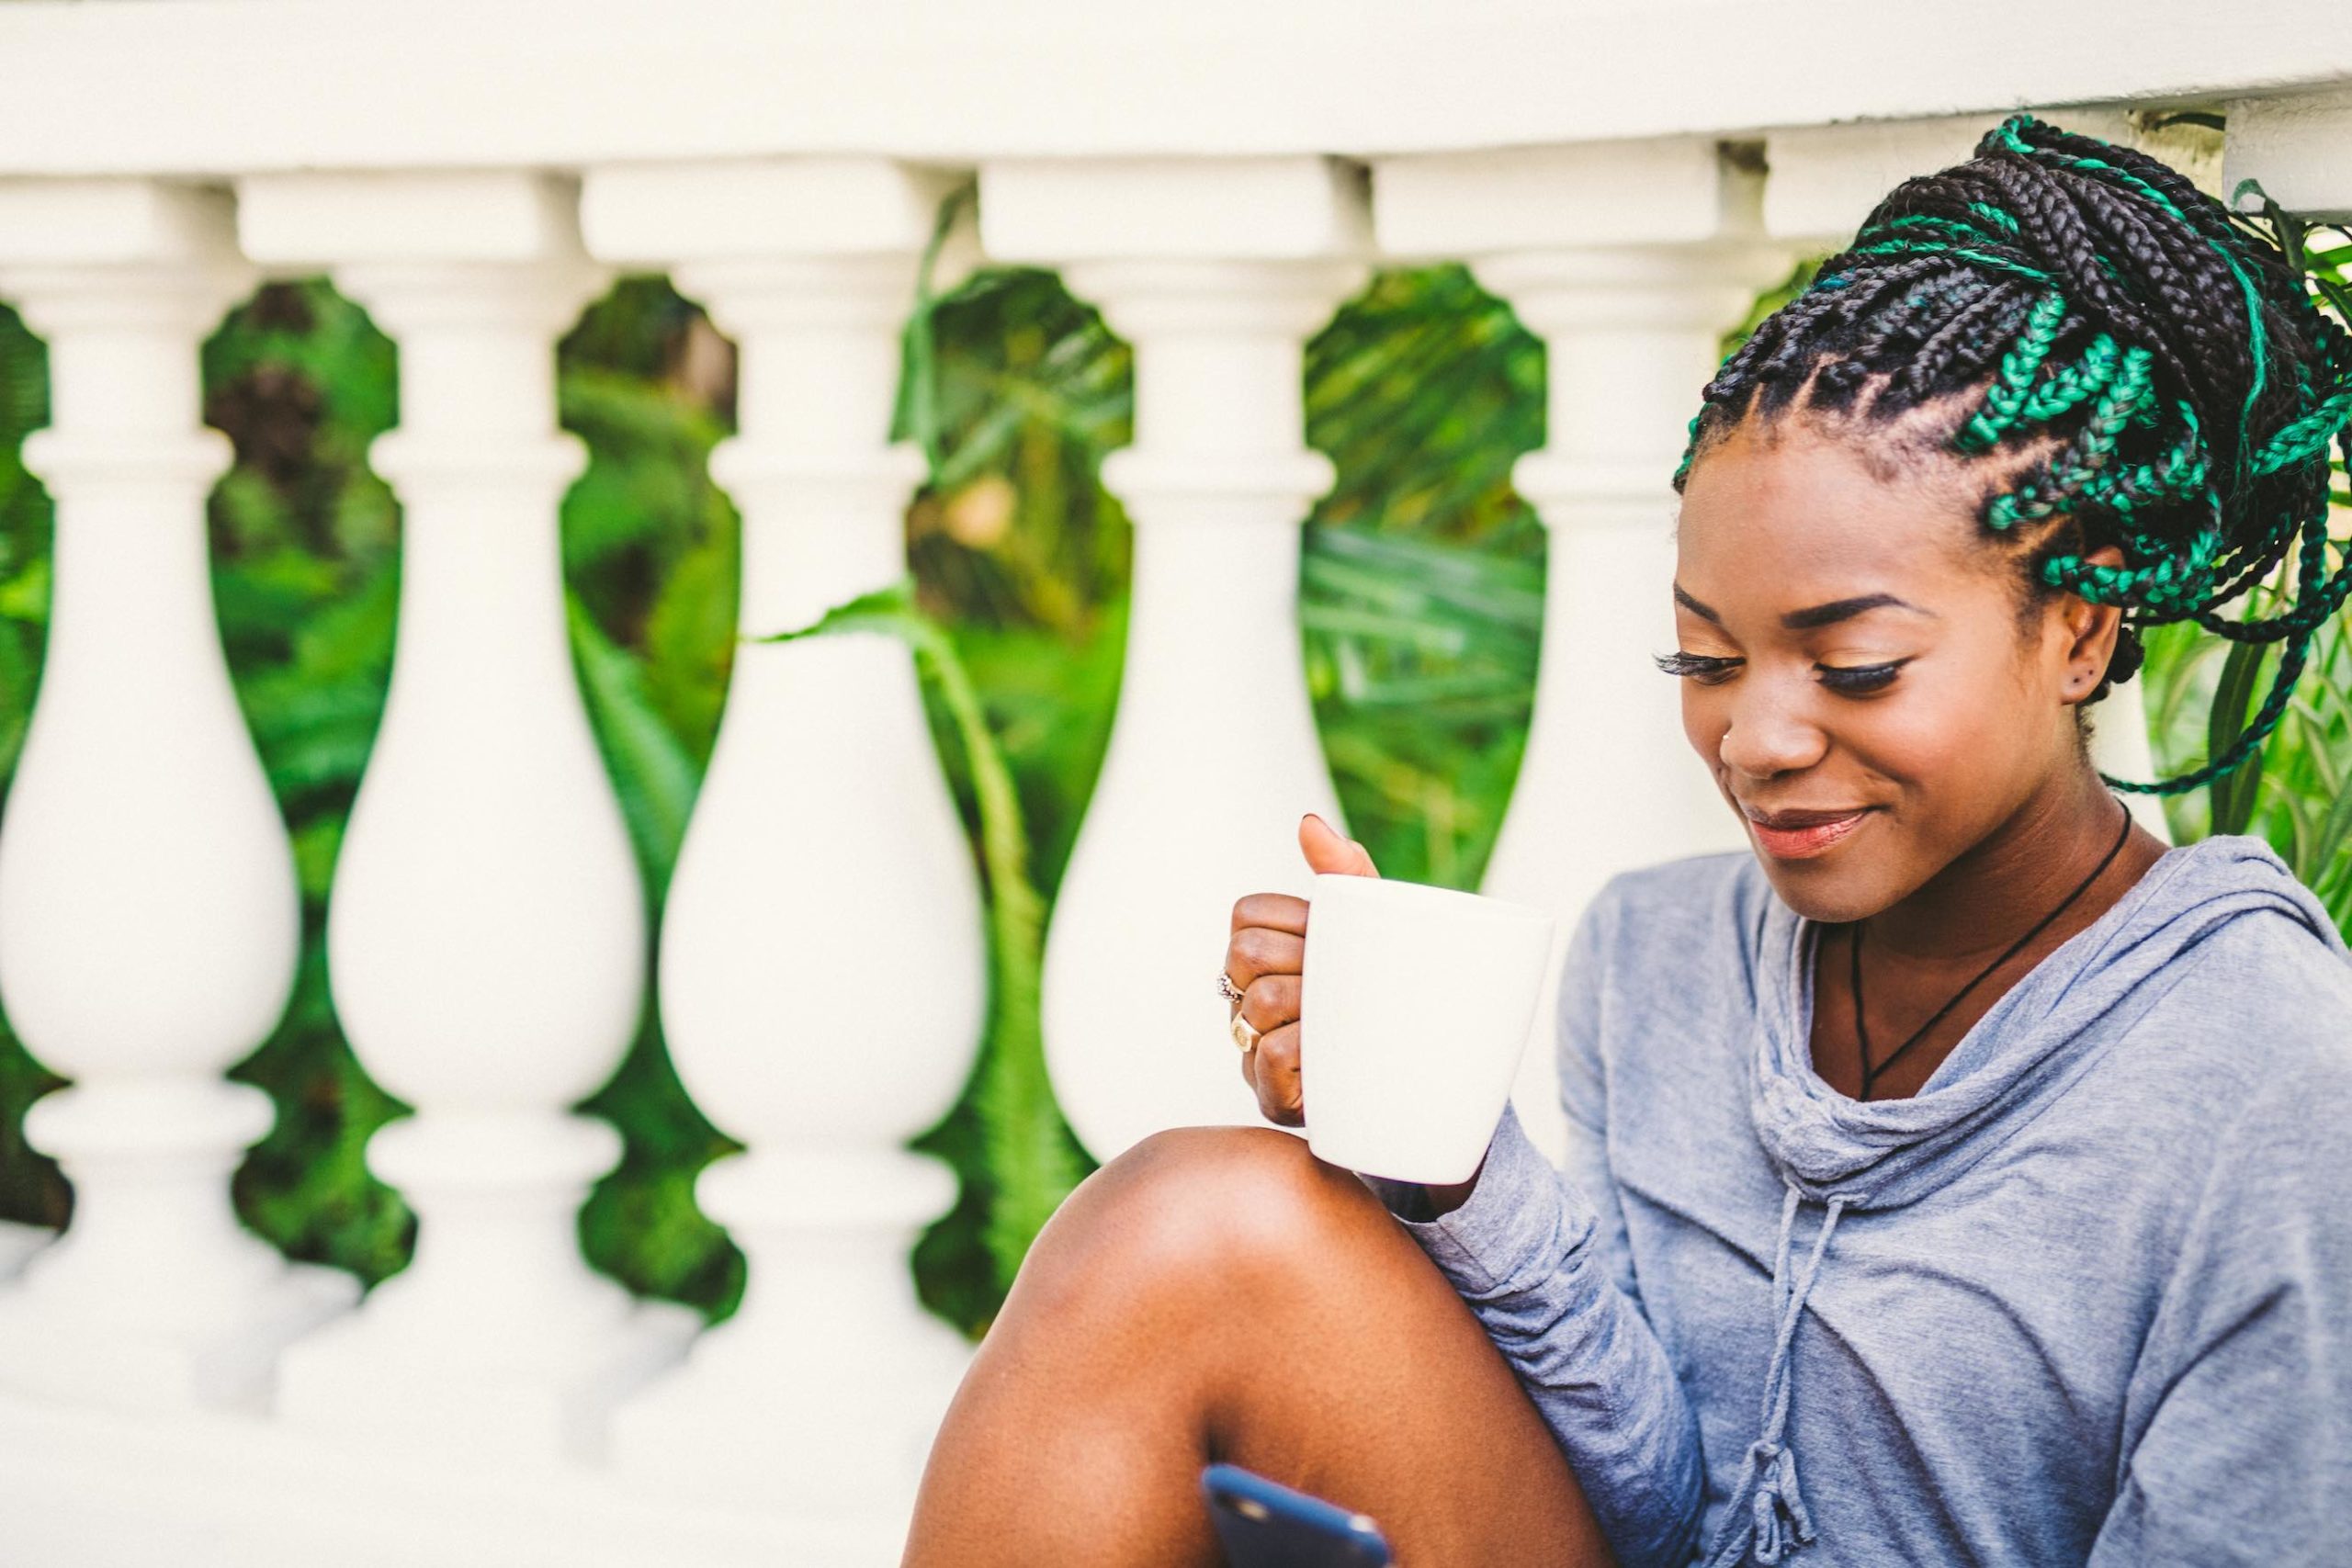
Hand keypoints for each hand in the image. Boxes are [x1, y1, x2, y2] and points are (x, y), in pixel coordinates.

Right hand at [1223, 813, 1484, 1214]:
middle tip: (1346, 983)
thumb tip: (1307, 821)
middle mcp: (1247, 1003)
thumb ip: (1345, 874)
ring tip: (1347, 1022)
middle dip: (1303, 961)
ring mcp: (1253, 1053)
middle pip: (1246, 954)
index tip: (1331, 940)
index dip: (1293, 920)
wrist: (1443, 1079)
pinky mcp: (1272, 1100)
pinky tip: (1334, 1057)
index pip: (1247, 914)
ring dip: (1313, 1006)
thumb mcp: (1381, 930)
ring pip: (1259, 1003)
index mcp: (1265, 957)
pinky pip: (1274, 1056)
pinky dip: (1308, 1050)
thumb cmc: (1400, 994)